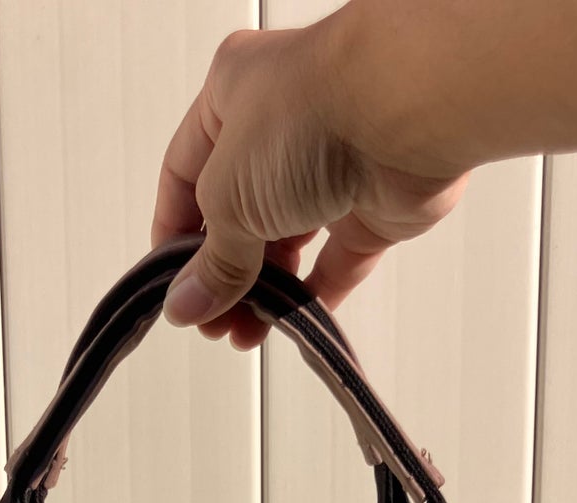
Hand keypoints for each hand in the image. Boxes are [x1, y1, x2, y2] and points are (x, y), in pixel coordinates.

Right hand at [151, 20, 466, 348]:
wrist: (406, 116)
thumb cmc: (314, 115)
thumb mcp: (232, 195)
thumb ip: (212, 260)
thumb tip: (188, 304)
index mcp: (231, 97)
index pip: (185, 175)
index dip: (174, 235)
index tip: (171, 286)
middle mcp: (280, 128)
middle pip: (238, 215)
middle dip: (222, 273)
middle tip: (211, 319)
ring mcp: (329, 165)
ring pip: (286, 241)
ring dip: (264, 291)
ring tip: (244, 332)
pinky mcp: (371, 204)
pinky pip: (337, 259)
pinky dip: (314, 293)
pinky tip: (291, 322)